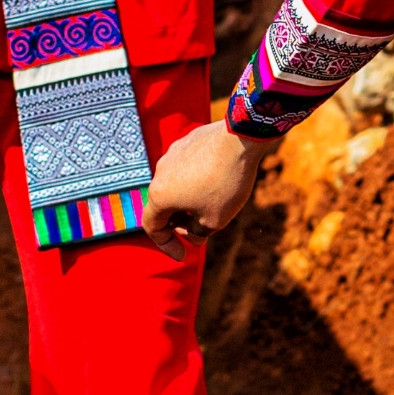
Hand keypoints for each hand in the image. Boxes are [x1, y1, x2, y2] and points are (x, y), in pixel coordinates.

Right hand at [143, 117, 270, 257]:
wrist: (241, 139)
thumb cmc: (225, 183)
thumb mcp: (214, 221)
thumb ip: (197, 233)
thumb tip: (192, 233)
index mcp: (159, 195)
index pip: (152, 227)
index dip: (165, 245)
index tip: (182, 255)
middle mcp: (160, 173)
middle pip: (163, 205)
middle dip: (179, 223)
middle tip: (200, 231)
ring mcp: (172, 154)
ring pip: (175, 185)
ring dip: (188, 201)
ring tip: (212, 206)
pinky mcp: (188, 141)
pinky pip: (187, 168)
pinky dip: (196, 181)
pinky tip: (218, 182)